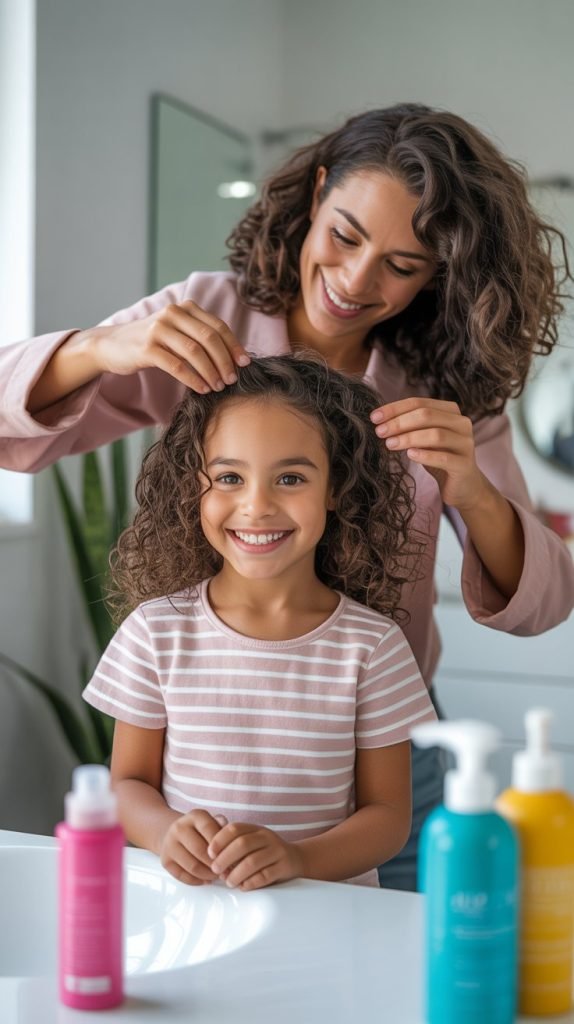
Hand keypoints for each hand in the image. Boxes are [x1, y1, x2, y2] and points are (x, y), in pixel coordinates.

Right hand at [94, 300, 249, 391]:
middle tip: (232, 379)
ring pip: (195, 352)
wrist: (111, 345)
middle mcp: (172, 313)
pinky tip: (202, 389)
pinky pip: (177, 366)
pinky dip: (193, 379)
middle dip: (225, 361)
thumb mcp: (176, 331)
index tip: (244, 364)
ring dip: (211, 372)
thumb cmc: (150, 342)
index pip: (217, 326)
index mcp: (184, 308)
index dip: (234, 346)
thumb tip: (232, 356)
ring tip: (218, 386)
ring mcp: (158, 329)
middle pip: (209, 338)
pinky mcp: (147, 348)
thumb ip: (198, 336)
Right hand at [159, 809, 227, 884]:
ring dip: (208, 875)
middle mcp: (179, 827)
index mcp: (195, 816)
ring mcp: (169, 844)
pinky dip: (197, 881)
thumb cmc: (200, 830)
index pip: (210, 830)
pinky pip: (183, 876)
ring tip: (217, 875)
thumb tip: (232, 839)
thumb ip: (223, 828)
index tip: (231, 856)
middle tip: (226, 871)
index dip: (222, 846)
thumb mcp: (212, 822)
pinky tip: (205, 879)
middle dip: (216, 864)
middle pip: (200, 851)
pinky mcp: (165, 860)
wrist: (173, 833)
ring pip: (193, 866)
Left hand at [207, 822, 303, 890]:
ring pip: (252, 862)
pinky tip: (243, 887)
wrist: (297, 859)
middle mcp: (267, 837)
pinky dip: (250, 883)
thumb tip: (210, 855)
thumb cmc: (266, 852)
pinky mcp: (284, 866)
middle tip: (215, 870)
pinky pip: (265, 876)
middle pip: (242, 844)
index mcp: (256, 828)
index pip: (235, 828)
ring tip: (228, 882)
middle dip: (225, 859)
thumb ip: (234, 843)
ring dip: (236, 874)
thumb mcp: (253, 841)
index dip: (219, 840)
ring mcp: (277, 851)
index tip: (209, 854)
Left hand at [371, 397, 485, 510]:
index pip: (419, 403)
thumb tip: (380, 421)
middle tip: (379, 432)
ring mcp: (466, 443)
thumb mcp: (423, 439)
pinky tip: (409, 455)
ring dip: (409, 438)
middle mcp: (461, 423)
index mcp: (450, 412)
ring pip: (436, 434)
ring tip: (389, 444)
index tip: (374, 417)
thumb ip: (409, 427)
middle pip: (427, 415)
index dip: (395, 409)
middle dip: (399, 422)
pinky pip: (444, 457)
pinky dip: (425, 455)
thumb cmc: (439, 459)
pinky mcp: (465, 464)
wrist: (463, 486)